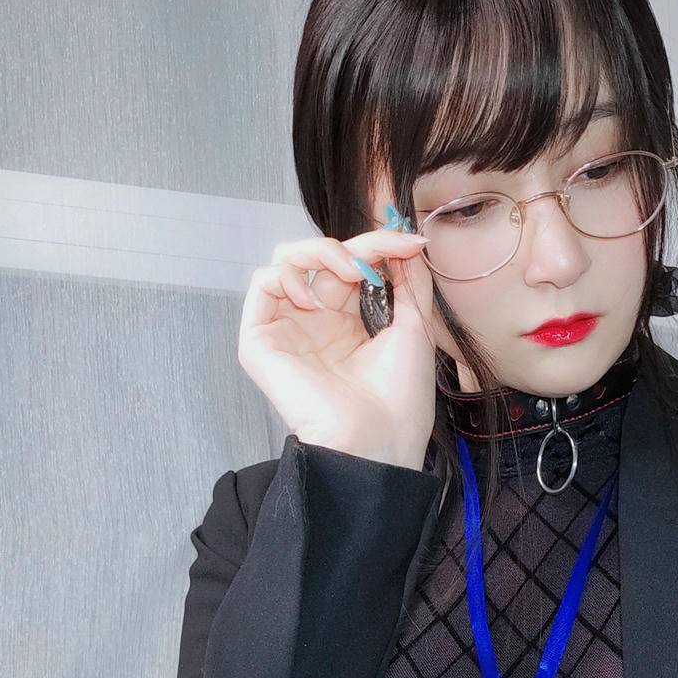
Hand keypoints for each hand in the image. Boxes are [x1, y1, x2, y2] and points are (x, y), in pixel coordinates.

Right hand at [236, 226, 435, 468]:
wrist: (378, 438)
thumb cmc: (400, 397)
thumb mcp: (415, 325)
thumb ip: (409, 279)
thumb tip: (406, 239)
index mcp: (350, 323)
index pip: (352, 264)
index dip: (378, 244)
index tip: (410, 242)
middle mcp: (317, 323)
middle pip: (320, 257)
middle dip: (353, 246)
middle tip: (375, 259)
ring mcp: (289, 330)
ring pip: (286, 261)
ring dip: (318, 251)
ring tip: (347, 273)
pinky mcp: (262, 342)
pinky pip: (262, 284)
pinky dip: (286, 276)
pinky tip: (313, 299)